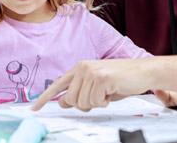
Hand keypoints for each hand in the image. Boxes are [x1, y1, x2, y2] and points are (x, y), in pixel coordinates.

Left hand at [32, 59, 150, 111]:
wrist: (142, 71)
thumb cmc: (121, 79)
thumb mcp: (97, 86)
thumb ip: (80, 92)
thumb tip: (63, 102)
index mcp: (79, 68)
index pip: (58, 85)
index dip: (44, 98)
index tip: (34, 109)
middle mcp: (82, 67)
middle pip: (71, 100)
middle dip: (85, 105)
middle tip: (99, 98)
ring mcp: (91, 71)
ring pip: (83, 103)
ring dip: (97, 103)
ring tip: (107, 93)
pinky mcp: (101, 78)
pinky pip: (96, 102)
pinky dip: (105, 102)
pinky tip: (112, 91)